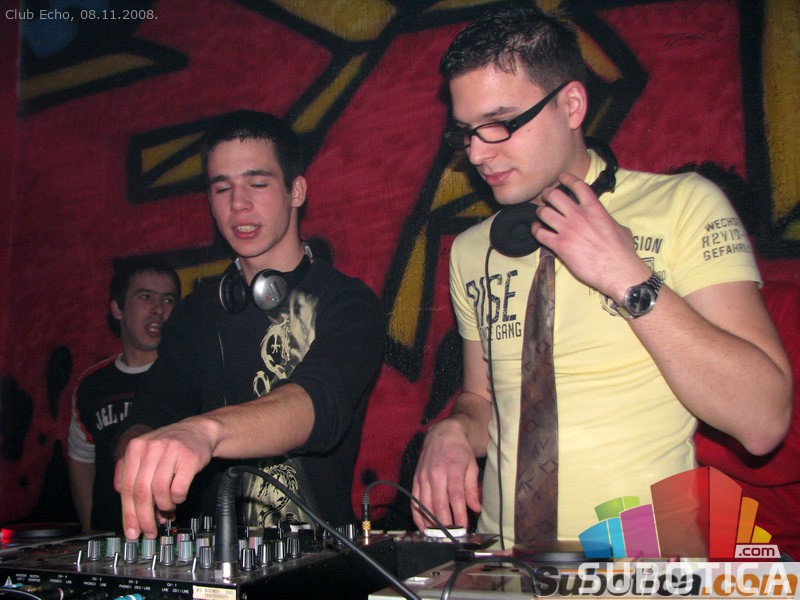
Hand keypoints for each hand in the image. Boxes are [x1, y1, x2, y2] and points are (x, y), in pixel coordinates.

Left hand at [114, 418, 214, 539]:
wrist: (198, 431)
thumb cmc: (169, 448)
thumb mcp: (145, 455)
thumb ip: (130, 475)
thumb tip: (125, 503)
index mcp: (135, 448)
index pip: (126, 487)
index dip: (128, 514)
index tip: (131, 532)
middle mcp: (150, 447)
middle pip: (141, 492)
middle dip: (144, 518)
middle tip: (149, 532)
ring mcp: (170, 451)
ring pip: (159, 491)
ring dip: (164, 506)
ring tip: (168, 507)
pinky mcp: (189, 457)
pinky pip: (179, 488)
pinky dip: (178, 499)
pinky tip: (178, 497)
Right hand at [411, 418, 481, 530]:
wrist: (443, 433)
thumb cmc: (460, 451)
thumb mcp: (471, 466)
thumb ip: (472, 489)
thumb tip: (476, 509)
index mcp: (452, 470)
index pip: (456, 497)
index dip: (459, 515)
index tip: (464, 528)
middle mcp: (435, 474)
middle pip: (439, 504)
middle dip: (445, 523)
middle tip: (451, 536)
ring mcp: (423, 477)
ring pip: (424, 505)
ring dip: (431, 522)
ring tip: (438, 535)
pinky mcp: (416, 479)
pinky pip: (414, 501)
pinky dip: (417, 515)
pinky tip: (423, 526)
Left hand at [532, 173, 649, 299]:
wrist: (617, 270)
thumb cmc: (622, 251)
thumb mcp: (620, 227)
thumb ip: (607, 219)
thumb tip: (606, 220)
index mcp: (595, 209)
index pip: (578, 186)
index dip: (567, 179)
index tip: (562, 178)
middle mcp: (579, 216)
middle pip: (555, 195)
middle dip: (548, 194)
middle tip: (546, 197)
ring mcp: (568, 230)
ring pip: (544, 212)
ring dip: (540, 212)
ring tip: (540, 214)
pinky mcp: (560, 246)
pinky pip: (540, 233)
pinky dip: (535, 230)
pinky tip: (536, 230)